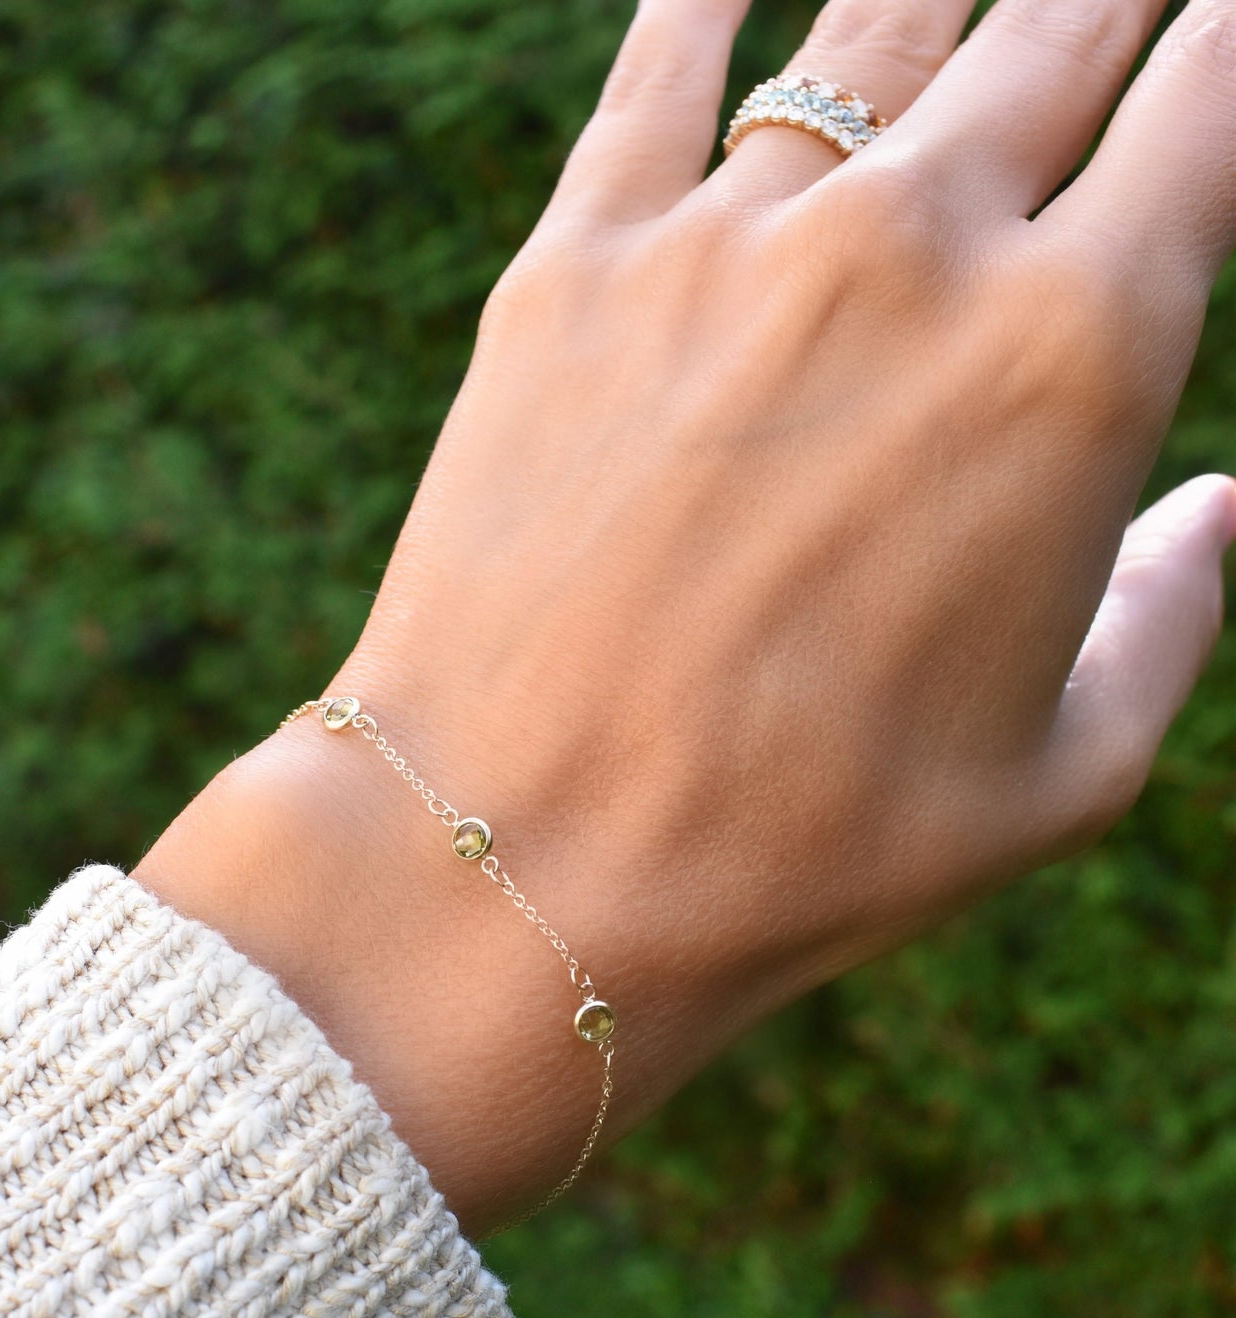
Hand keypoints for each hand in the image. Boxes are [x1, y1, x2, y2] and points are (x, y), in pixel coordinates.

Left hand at [137, 0, 1235, 1233]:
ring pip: (873, 28)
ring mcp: (726, 245)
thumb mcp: (1055, 777)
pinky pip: (655, 75)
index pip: (1212, 103)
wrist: (525, 859)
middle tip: (1105, 12)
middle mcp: (911, 254)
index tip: (1216, 49)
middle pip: (1060, 26)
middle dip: (1105, 3)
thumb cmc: (805, 850)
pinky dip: (700, 9)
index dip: (1228, 52)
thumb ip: (1166, 619)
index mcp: (1075, 361)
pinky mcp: (568, 271)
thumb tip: (1217, 507)